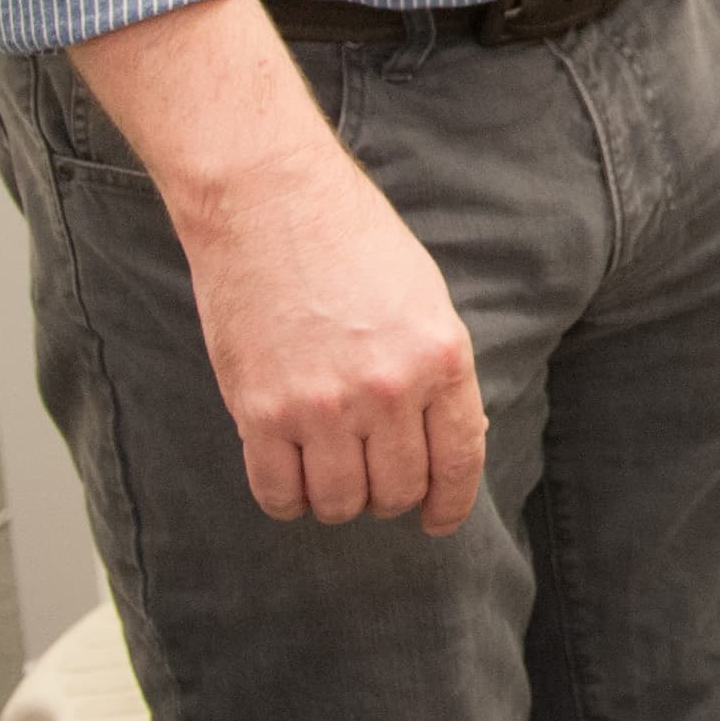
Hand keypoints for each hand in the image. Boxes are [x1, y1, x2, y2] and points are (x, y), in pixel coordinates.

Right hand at [174, 140, 488, 532]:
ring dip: (338, 499)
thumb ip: (437, 370)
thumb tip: (448, 438)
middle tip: (373, 478)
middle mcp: (388, 389)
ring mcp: (323, 405)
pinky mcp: (261, 411)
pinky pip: (278, 494)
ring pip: (340, 503)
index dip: (449, 504)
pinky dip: (288, 498)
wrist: (269, 200)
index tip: (438, 520)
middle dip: (390, 497)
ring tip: (330, 469)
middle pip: (398, 491)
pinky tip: (290, 475)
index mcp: (441, 356)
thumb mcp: (424, 299)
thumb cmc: (351, 240)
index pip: (459, 460)